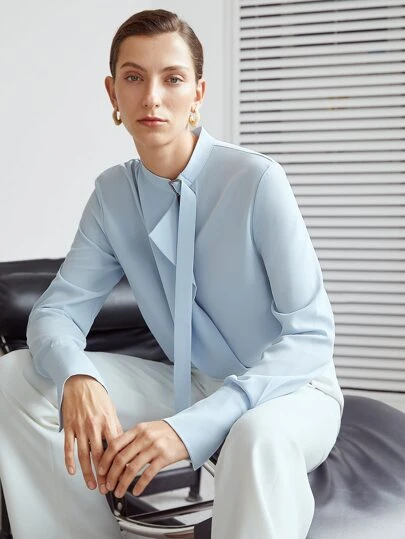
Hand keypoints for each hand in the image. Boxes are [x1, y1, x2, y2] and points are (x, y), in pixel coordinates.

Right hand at [62, 375, 122, 489]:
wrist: (80, 383)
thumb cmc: (97, 396)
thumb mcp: (111, 410)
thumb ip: (115, 427)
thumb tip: (122, 444)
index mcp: (107, 421)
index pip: (114, 447)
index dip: (117, 463)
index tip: (120, 475)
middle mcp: (94, 426)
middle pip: (99, 455)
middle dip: (103, 474)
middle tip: (106, 487)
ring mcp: (80, 427)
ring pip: (84, 455)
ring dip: (87, 472)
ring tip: (91, 485)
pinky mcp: (69, 427)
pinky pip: (68, 447)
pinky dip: (69, 460)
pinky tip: (72, 471)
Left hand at [97, 420, 188, 497]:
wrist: (188, 430)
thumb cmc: (167, 431)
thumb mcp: (147, 429)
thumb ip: (133, 438)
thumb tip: (116, 453)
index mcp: (138, 429)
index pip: (115, 444)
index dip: (105, 460)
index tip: (101, 470)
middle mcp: (144, 437)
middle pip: (121, 458)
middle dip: (111, 475)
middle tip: (108, 485)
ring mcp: (154, 447)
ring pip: (132, 468)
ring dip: (122, 483)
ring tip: (118, 491)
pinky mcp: (164, 457)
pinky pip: (148, 474)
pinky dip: (139, 485)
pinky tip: (136, 491)